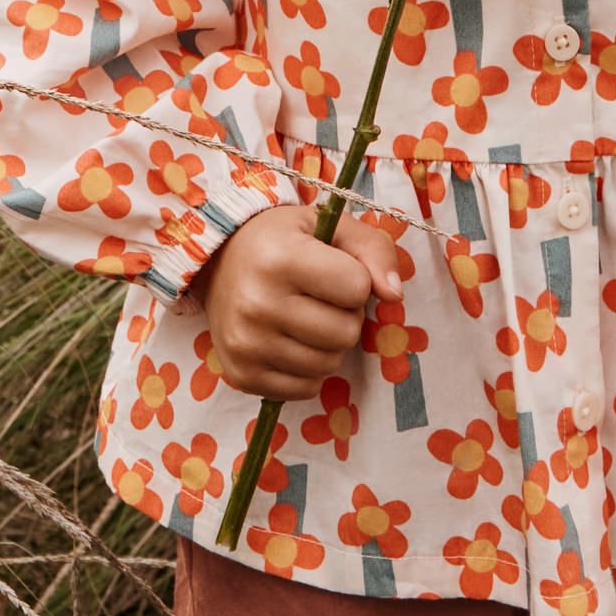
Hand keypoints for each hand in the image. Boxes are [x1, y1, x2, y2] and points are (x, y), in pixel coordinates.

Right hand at [195, 203, 402, 399]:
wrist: (220, 261)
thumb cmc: (285, 240)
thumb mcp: (331, 226)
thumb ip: (374, 251)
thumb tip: (395, 295)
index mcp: (280, 258)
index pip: (356, 287)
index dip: (356, 279)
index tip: (335, 269)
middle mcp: (257, 303)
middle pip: (345, 333)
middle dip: (346, 315)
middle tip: (323, 298)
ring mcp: (246, 344)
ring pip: (328, 365)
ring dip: (330, 344)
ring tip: (308, 317)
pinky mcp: (241, 375)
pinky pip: (305, 389)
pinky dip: (310, 370)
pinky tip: (292, 341)